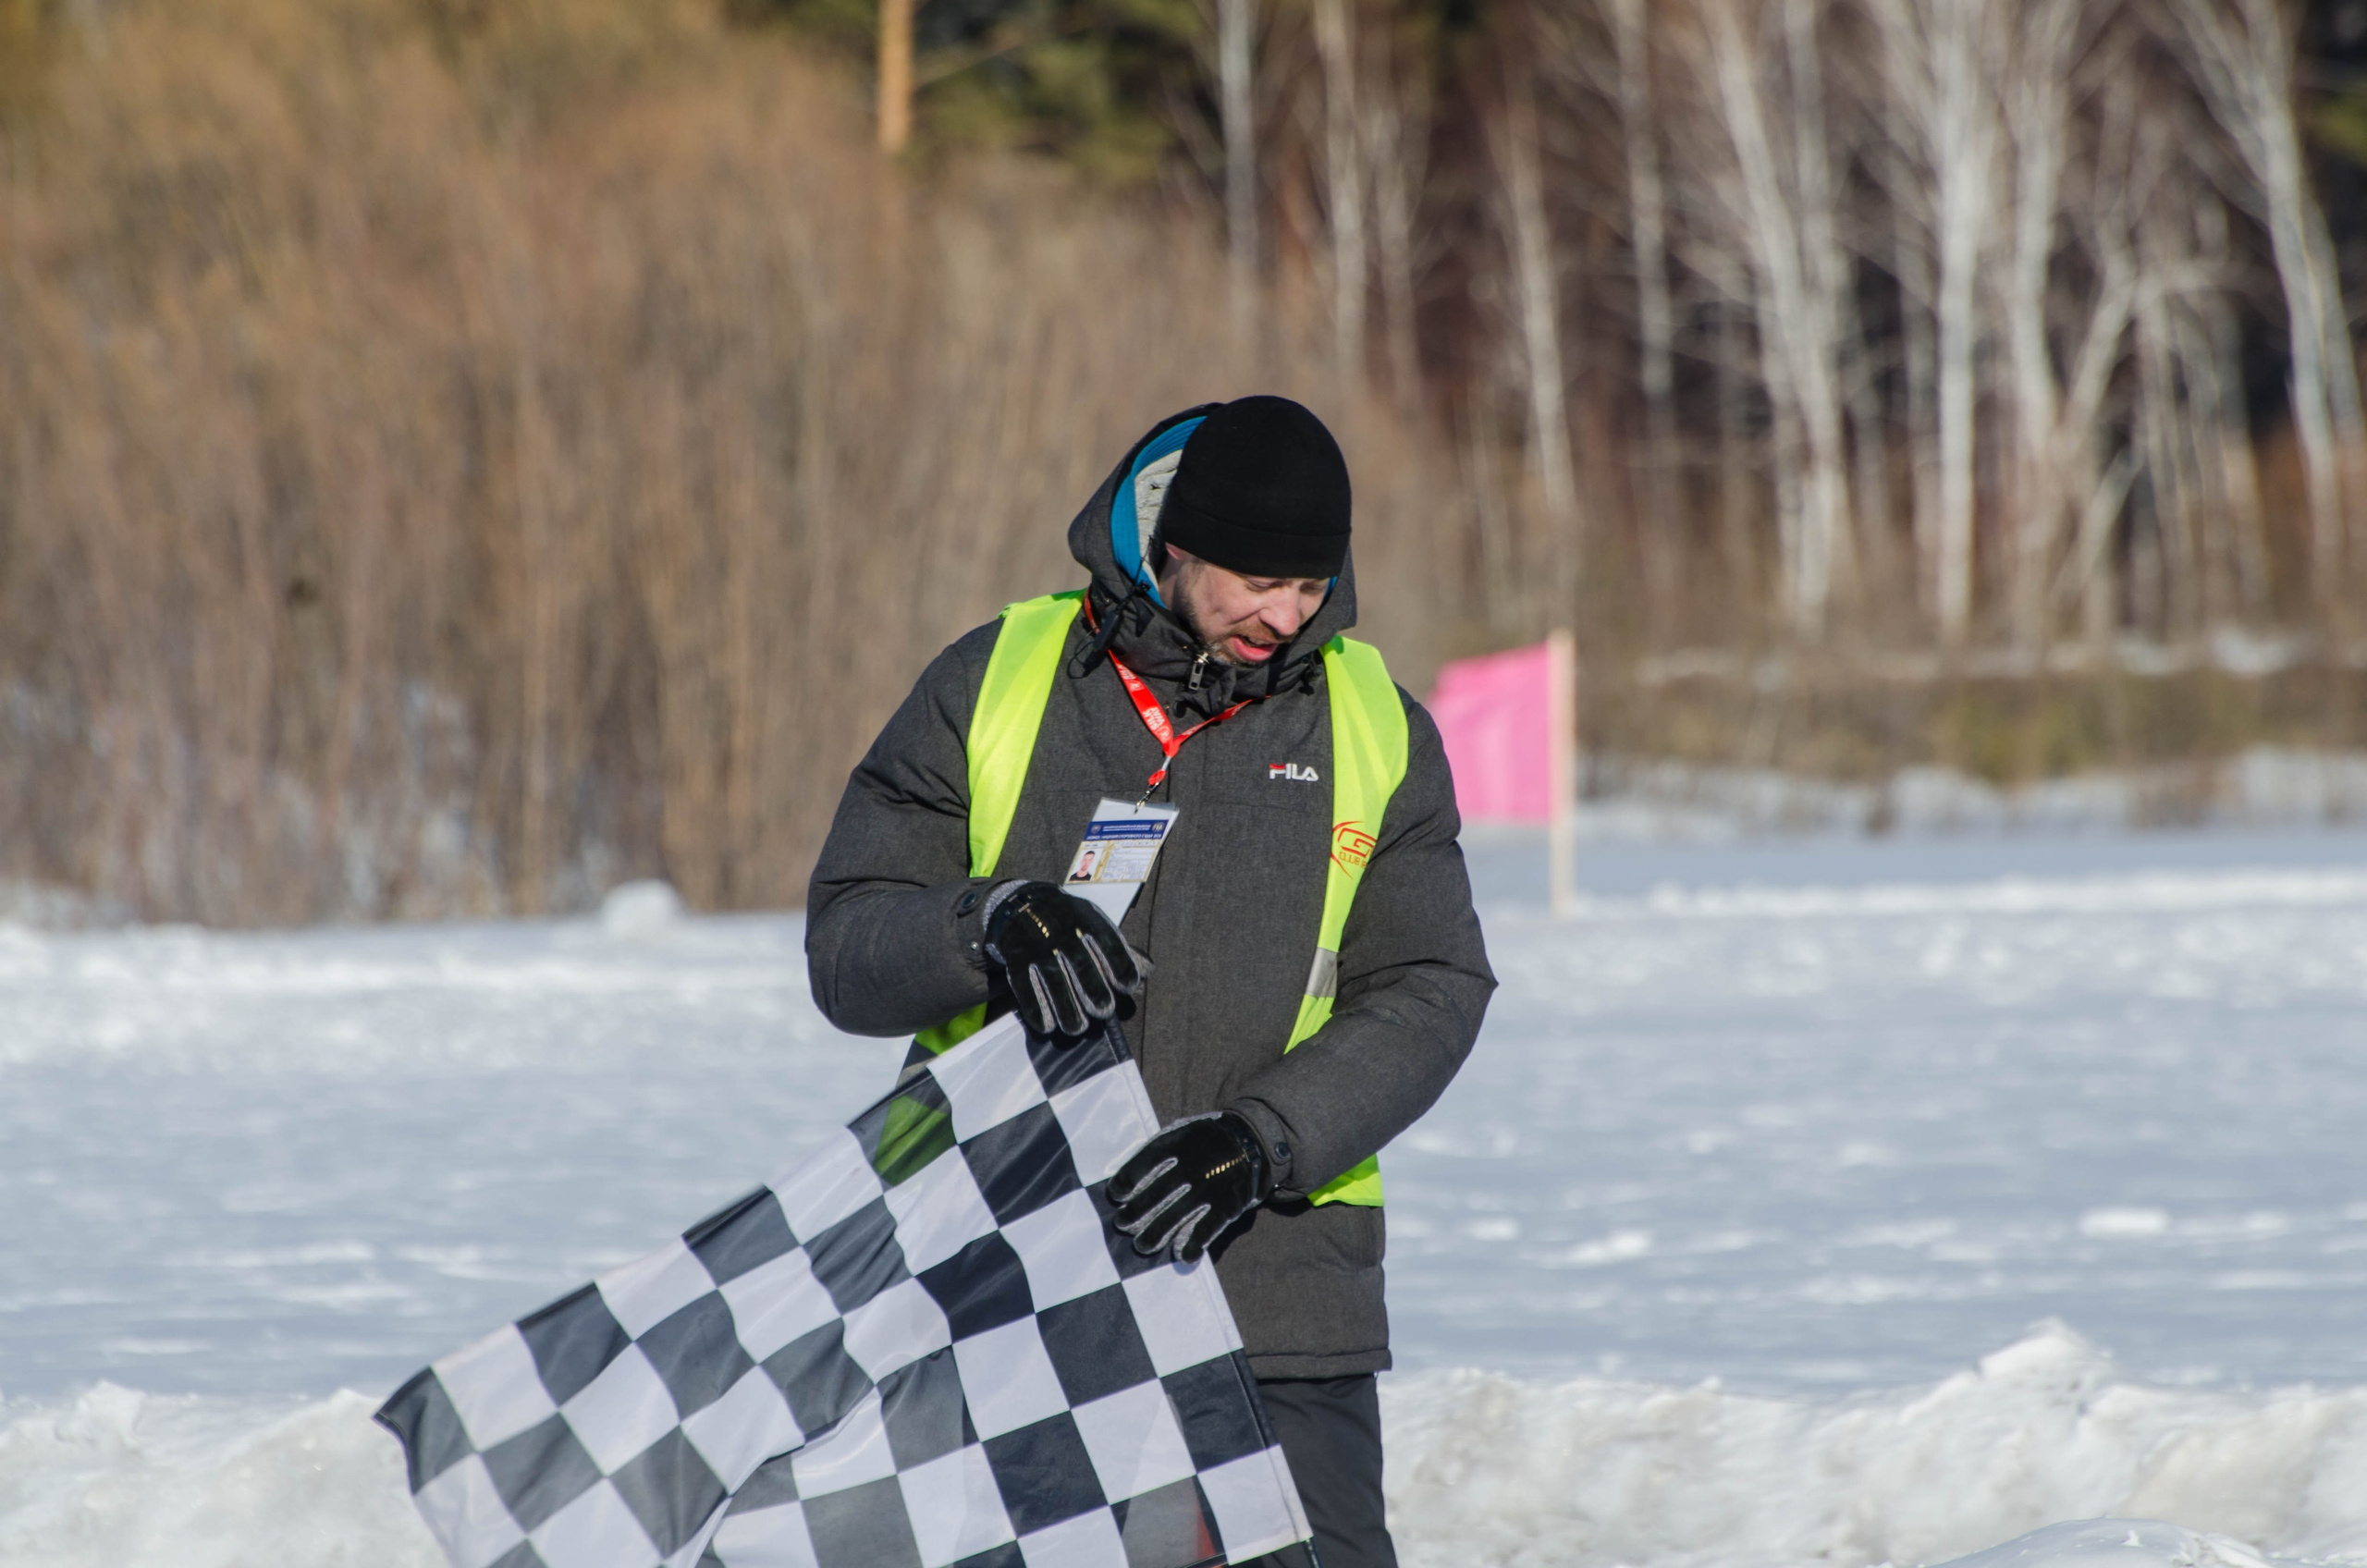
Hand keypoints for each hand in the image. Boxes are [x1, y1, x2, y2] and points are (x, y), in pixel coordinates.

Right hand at [982, 881, 1143, 1036]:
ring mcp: (1038, 947)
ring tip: (1078, 1028)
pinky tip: (1047, 1026)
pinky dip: (1036, 1010)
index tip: (1128, 986)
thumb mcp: (1095, 922)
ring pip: (1055, 983)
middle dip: (1096, 993)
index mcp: (1087, 921)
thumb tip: (1148, 971)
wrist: (1024, 903)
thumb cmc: (1070, 920)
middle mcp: (1063, 934)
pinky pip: (1025, 988)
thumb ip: (1120, 947)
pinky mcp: (1017, 960)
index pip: (1109, 945)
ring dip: (1067, 1009)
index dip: (1122, 967)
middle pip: (1082, 967)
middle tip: (1103, 1010)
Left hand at [1110, 1112, 1271, 1262]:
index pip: (1144, 1163)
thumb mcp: (1182, 1132)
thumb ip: (1159, 1150)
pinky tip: (1182, 1256)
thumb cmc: (1205, 1140)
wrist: (1252, 1140)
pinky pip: (1207, 1229)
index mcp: (1178, 1142)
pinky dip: (1193, 1245)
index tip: (1116, 1195)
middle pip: (1155, 1194)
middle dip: (1135, 1213)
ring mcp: (1210, 1186)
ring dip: (1155, 1235)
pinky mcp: (1227, 1204)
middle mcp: (1192, 1165)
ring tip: (1142, 1245)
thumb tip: (1128, 1178)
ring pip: (1176, 1216)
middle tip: (1122, 1224)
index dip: (1127, 1180)